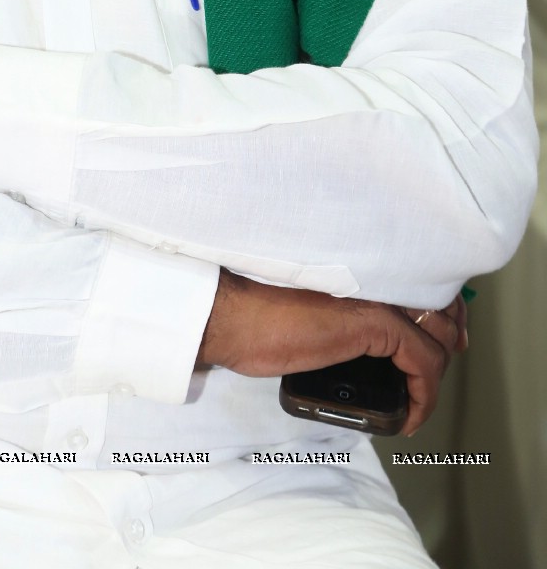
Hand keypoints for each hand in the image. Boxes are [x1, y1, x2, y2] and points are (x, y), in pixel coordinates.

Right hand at [198, 270, 464, 435]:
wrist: (235, 317)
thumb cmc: (259, 316)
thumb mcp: (312, 312)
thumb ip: (346, 316)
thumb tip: (366, 339)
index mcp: (363, 268)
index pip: (424, 283)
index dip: (444, 313)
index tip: (447, 338)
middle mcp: (378, 276)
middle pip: (443, 307)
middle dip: (450, 341)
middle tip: (438, 375)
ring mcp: (379, 298)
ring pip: (439, 338)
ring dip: (435, 377)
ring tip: (418, 402)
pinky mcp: (376, 324)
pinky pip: (424, 365)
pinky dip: (425, 397)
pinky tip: (410, 416)